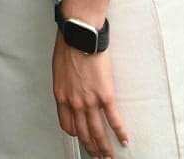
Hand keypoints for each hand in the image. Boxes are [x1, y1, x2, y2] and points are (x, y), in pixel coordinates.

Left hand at [52, 34, 128, 157]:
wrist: (80, 36)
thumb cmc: (68, 46)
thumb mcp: (59, 69)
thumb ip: (65, 85)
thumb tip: (71, 90)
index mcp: (62, 96)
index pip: (67, 124)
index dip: (76, 133)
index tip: (81, 137)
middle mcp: (74, 103)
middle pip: (83, 133)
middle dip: (90, 147)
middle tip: (97, 154)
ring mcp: (90, 101)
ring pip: (97, 132)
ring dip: (104, 147)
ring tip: (109, 155)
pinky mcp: (105, 96)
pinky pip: (113, 120)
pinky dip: (119, 132)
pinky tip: (124, 140)